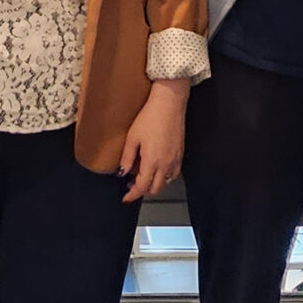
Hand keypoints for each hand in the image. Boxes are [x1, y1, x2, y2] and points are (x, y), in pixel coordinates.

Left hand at [117, 80, 188, 202]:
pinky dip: (164, 176)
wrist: (169, 104)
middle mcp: (166, 164)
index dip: (132, 195)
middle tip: (131, 185)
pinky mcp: (180, 154)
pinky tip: (156, 168)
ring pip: (165, 182)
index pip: (142, 187)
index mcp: (152, 162)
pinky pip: (173, 173)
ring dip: (153, 184)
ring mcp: (175, 160)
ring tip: (142, 175)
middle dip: (142, 191)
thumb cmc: (150, 117)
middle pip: (155, 189)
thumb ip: (127, 158)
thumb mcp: (132, 138)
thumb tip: (122, 172)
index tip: (126, 198)